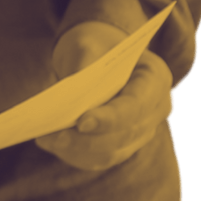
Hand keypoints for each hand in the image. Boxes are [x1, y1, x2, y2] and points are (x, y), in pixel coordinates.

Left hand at [32, 21, 173, 173]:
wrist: (103, 55)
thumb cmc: (97, 46)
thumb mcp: (89, 42)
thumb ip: (83, 64)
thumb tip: (67, 100)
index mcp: (155, 78)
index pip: (137, 104)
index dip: (111, 117)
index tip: (81, 122)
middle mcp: (156, 111)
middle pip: (124, 135)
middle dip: (86, 139)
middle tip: (52, 136)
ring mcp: (142, 132)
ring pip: (111, 152)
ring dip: (76, 149)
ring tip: (44, 139)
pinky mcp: (123, 146)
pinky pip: (99, 158)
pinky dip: (74, 154)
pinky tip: (49, 143)